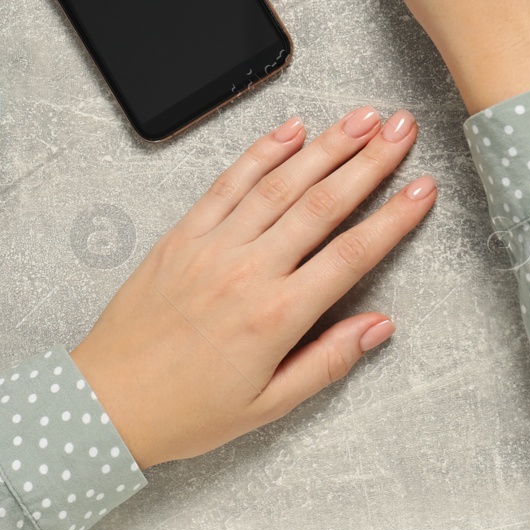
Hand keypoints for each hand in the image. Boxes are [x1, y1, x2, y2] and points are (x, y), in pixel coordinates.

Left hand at [70, 107, 434, 468]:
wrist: (105, 403)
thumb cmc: (185, 411)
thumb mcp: (268, 405)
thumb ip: (328, 361)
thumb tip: (378, 327)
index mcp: (275, 317)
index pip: (351, 254)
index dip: (394, 217)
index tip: (423, 189)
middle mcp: (247, 271)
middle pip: (322, 203)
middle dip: (370, 161)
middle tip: (403, 129)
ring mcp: (213, 246)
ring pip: (280, 183)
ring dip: (326, 145)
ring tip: (362, 118)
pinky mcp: (183, 235)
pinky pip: (228, 183)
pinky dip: (261, 152)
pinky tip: (290, 131)